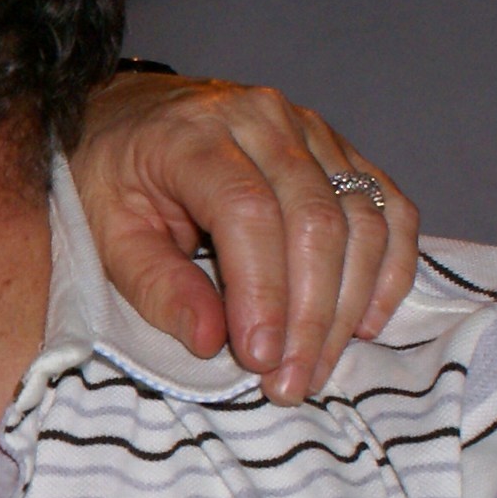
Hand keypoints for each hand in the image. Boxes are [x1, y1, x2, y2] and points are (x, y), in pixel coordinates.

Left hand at [70, 74, 419, 404]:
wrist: (130, 114)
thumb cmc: (112, 176)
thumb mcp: (107, 232)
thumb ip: (156, 285)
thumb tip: (210, 342)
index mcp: (194, 135)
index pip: (248, 213)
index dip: (262, 293)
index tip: (260, 359)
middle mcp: (263, 120)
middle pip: (314, 220)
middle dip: (310, 314)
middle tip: (291, 382)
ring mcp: (311, 128)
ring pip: (360, 219)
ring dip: (349, 304)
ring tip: (317, 367)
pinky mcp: (341, 148)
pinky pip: (389, 208)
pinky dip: (389, 269)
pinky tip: (364, 322)